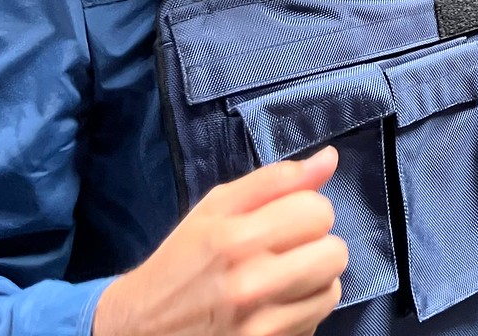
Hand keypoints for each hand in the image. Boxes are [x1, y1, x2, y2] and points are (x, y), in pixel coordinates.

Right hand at [92, 146, 349, 335]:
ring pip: (331, 290)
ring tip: (283, 278)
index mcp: (236, 238)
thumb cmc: (183, 260)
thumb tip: (329, 158)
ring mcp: (260, 325)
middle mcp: (250, 284)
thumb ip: (276, 181)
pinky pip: (316, 321)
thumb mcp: (216, 207)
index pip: (318, 211)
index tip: (285, 219)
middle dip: (316, 245)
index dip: (306, 210)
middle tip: (287, 250)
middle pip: (334, 252)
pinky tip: (276, 305)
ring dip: (314, 281)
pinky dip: (303, 311)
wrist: (143, 327)